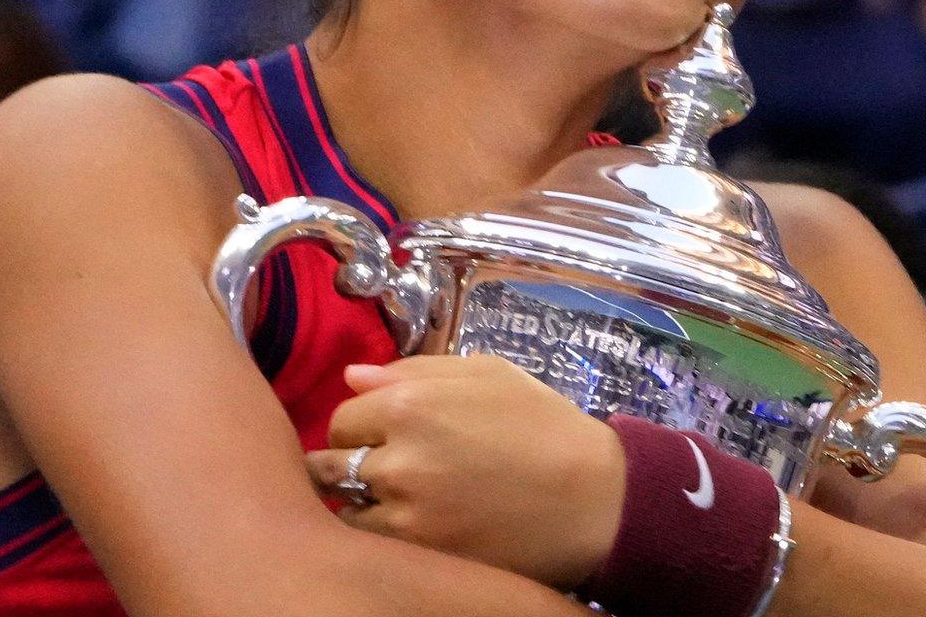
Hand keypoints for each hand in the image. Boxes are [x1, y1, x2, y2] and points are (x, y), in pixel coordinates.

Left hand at [306, 355, 624, 590]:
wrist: (595, 498)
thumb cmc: (543, 425)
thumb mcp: (486, 373)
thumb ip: (413, 370)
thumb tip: (352, 379)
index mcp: (409, 404)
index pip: (342, 417)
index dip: (361, 425)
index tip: (382, 434)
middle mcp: (396, 459)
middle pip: (330, 463)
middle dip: (349, 462)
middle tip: (382, 467)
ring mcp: (405, 514)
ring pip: (344, 509)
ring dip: (360, 503)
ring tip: (396, 499)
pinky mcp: (422, 555)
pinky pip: (372, 544)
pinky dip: (381, 534)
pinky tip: (411, 524)